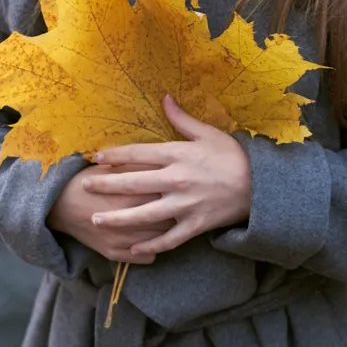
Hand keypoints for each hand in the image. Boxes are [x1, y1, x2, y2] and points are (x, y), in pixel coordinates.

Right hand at [47, 161, 173, 263]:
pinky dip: (151, 249)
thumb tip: (167, 164)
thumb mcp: (115, 167)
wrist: (59, 203)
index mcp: (132, 196)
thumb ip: (142, 167)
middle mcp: (129, 221)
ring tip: (166, 221)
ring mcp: (122, 241)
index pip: (167, 197)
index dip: (174, 192)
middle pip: (168, 221)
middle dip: (174, 213)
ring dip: (165, 232)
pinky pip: (146, 258)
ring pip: (159, 241)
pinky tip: (151, 239)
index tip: (178, 188)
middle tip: (176, 205)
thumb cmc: (89, 180)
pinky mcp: (114, 254)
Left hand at [81, 95, 251, 257]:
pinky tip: (132, 248)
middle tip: (85, 187)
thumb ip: (182, 119)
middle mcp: (177, 180)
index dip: (115, 155)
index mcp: (179, 155)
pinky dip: (150, 246)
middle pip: (134, 183)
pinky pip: (168, 239)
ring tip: (97, 221)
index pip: (139, 154)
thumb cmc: (233, 155)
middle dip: (106, 185)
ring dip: (118, 219)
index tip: (95, 158)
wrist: (261, 185)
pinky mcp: (195, 225)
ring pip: (144, 215)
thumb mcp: (208, 132)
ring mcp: (185, 205)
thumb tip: (164, 97)